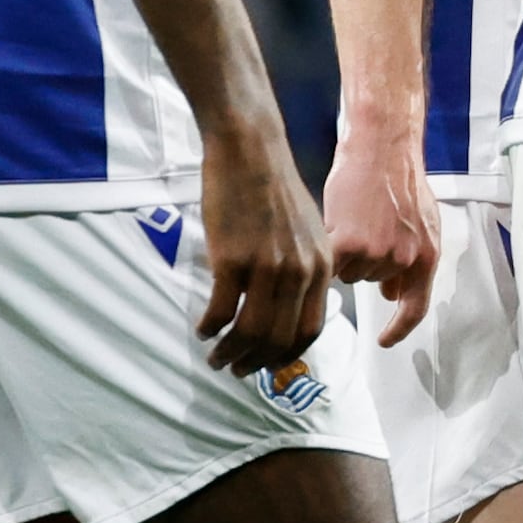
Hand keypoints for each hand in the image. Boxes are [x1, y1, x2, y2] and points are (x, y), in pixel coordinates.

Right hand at [194, 129, 337, 378]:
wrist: (251, 152)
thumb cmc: (275, 189)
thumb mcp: (309, 231)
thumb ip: (307, 268)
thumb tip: (293, 305)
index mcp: (321, 267)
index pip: (309, 330)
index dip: (287, 355)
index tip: (268, 365)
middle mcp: (299, 272)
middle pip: (279, 338)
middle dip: (256, 363)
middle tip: (236, 370)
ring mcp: (266, 267)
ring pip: (250, 331)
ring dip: (230, 352)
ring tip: (215, 357)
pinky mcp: (233, 259)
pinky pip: (221, 309)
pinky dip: (210, 326)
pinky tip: (202, 328)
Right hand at [320, 110, 441, 350]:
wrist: (383, 146)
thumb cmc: (399, 179)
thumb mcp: (421, 222)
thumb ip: (411, 259)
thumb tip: (394, 294)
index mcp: (427, 256)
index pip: (415, 308)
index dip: (399, 329)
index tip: (385, 342)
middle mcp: (405, 260)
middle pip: (370, 282)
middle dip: (363, 262)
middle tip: (362, 226)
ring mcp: (377, 253)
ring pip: (348, 273)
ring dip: (344, 254)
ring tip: (352, 218)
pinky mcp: (349, 243)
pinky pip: (331, 264)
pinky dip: (326, 251)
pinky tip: (330, 227)